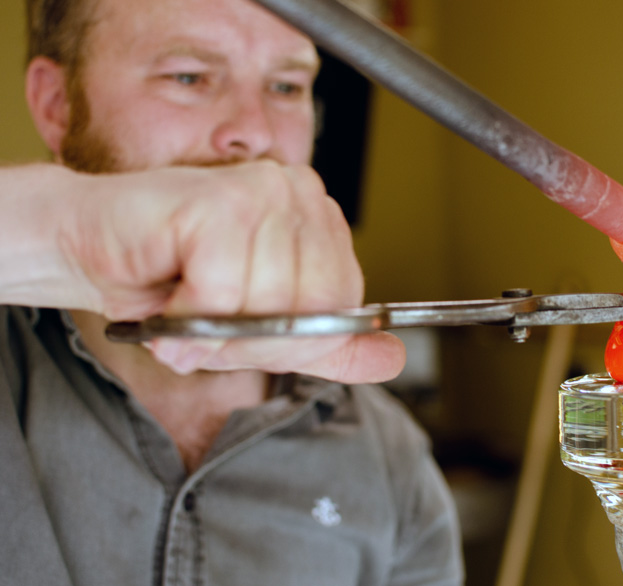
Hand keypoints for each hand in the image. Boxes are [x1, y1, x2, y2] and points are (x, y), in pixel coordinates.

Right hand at [4, 162, 404, 382]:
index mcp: (318, 218)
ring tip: (182, 303)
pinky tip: (166, 285)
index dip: (291, 340)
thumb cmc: (172, 280)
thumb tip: (391, 358)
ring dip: (212, 329)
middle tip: (205, 323)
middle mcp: (300, 193)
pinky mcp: (221, 201)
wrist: (93, 245)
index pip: (343, 308)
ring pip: (269, 306)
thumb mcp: (262, 327)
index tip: (243, 332)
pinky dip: (186, 311)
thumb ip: (326, 344)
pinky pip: (224, 293)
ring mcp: (265, 190)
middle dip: (251, 340)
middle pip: (312, 311)